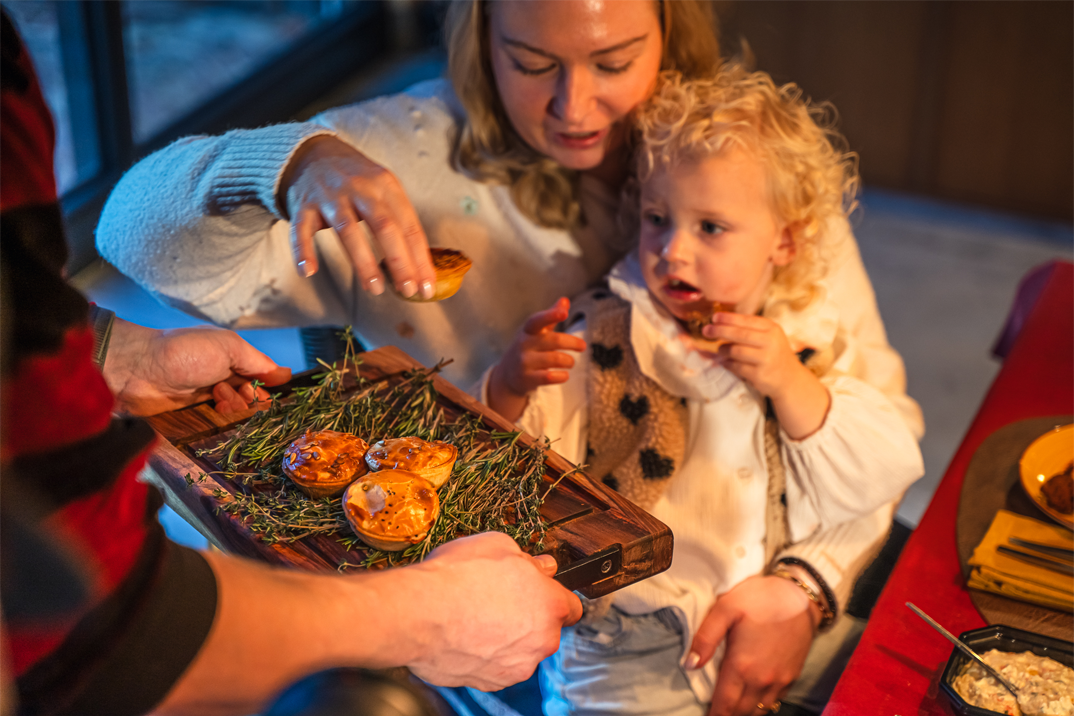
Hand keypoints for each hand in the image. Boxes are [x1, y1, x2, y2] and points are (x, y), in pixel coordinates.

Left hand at [103, 319, 291, 416]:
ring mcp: (207, 399)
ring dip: (235, 408)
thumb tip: (286, 374)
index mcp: (230, 357)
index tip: (272, 391)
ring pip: (237, 414)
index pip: (261, 376)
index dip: (269, 385)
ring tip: (219, 398)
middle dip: (252, 398)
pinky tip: (215, 411)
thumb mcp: (228, 347)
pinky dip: (223, 422)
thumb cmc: (184, 352)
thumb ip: (258, 362)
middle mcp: (221, 377)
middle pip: (251, 397)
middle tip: (240, 393)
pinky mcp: (193, 418)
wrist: (137, 370)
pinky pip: (218, 426)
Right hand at [280, 135, 436, 298]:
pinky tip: (308, 271)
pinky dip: (303, 250)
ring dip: (363, 261)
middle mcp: (360, 188)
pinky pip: (301, 229)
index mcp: (386, 185)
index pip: (409, 225)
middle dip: (398, 261)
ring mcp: (330, 196)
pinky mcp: (303, 205)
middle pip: (384, 226)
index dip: (420, 258)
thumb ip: (399, 222)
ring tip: (375, 288)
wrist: (310, 152)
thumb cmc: (355, 181)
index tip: (426, 286)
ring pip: (348, 229)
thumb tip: (420, 268)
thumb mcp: (383, 190)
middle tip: (407, 290)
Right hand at [405, 532, 582, 690]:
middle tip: (499, 597)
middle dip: (528, 615)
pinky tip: (465, 634)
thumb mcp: (498, 545)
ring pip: (521, 650)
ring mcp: (517, 666)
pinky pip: (496, 666)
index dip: (554, 596)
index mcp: (550, 605)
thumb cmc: (456, 577)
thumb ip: (529, 559)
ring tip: (476, 616)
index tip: (541, 592)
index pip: (572, 606)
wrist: (417, 613)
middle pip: (545, 629)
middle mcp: (541, 640)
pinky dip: (486, 654)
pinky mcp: (491, 682)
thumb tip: (540, 566)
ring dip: (507, 637)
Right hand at [487, 298, 585, 421]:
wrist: (507, 375)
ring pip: (555, 359)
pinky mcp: (526, 378)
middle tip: (582, 346)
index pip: (538, 320)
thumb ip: (551, 316)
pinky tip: (564, 375)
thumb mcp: (536, 332)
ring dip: (569, 361)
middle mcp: (524, 344)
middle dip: (573, 343)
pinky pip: (550, 377)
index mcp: (528, 331)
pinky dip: (562, 376)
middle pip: (555, 340)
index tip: (564, 313)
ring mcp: (524, 362)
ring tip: (571, 362)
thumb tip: (565, 300)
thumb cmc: (528, 348)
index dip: (551, 315)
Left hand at [688, 575, 817, 715]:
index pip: (724, 704)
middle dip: (728, 714)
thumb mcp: (725, 609)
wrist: (799, 596)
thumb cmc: (761, 598)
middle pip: (742, 711)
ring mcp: (780, 680)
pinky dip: (762, 705)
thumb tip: (690, 664)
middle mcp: (762, 679)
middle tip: (716, 711)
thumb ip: (705, 638)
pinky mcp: (792, 675)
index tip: (707, 715)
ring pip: (760, 710)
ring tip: (732, 708)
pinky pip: (776, 700)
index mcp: (742, 666)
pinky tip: (754, 699)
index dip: (714, 714)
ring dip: (745, 712)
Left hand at [703, 313, 829, 438]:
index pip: (746, 320)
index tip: (714, 317)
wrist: (789, 378)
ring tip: (720, 350)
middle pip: (739, 334)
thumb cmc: (774, 353)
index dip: (728, 318)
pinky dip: (728, 363)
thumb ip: (749, 329)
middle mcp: (770, 342)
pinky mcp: (759, 375)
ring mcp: (766, 359)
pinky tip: (726, 361)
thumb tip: (720, 323)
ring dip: (723, 350)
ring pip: (735, 351)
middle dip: (719, 331)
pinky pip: (736, 366)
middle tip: (706, 331)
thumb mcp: (769, 336)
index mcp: (772, 329)